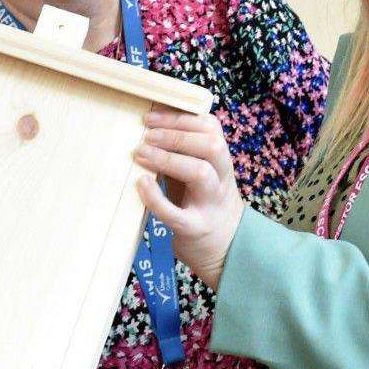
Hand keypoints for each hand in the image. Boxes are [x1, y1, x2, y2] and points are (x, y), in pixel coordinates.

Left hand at [134, 107, 245, 288]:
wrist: (227, 251)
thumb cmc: (205, 206)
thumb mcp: (201, 176)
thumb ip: (184, 154)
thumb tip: (151, 127)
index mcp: (222, 164)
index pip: (212, 129)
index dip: (182, 118)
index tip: (153, 116)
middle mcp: (221, 182)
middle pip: (212, 146)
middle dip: (177, 135)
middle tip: (147, 135)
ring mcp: (209, 206)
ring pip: (200, 173)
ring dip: (168, 159)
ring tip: (141, 154)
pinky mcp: (194, 230)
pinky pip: (176, 214)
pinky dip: (156, 198)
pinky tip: (141, 185)